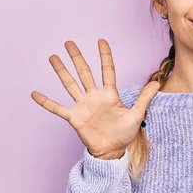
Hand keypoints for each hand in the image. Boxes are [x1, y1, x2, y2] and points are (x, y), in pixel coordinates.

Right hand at [31, 39, 160, 159]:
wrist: (112, 151)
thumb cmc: (124, 133)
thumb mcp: (137, 114)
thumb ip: (144, 98)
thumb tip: (157, 82)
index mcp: (110, 94)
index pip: (107, 70)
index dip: (105, 56)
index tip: (101, 41)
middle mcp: (94, 96)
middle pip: (84, 72)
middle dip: (77, 57)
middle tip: (69, 42)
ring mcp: (83, 106)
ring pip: (70, 84)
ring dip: (61, 71)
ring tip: (53, 57)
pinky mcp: (74, 118)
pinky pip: (58, 108)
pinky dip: (46, 102)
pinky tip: (34, 93)